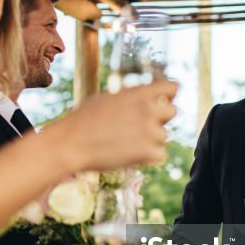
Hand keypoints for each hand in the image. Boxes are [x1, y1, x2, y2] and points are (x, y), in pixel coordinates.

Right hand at [46, 80, 177, 171]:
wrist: (70, 144)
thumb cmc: (82, 120)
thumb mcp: (107, 98)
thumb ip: (130, 97)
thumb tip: (141, 96)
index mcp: (139, 93)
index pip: (173, 87)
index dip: (167, 95)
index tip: (159, 102)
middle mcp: (149, 109)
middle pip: (172, 112)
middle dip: (159, 119)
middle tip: (139, 127)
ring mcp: (150, 131)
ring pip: (164, 136)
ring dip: (150, 140)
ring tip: (126, 142)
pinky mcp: (148, 152)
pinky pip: (159, 155)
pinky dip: (147, 157)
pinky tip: (128, 154)